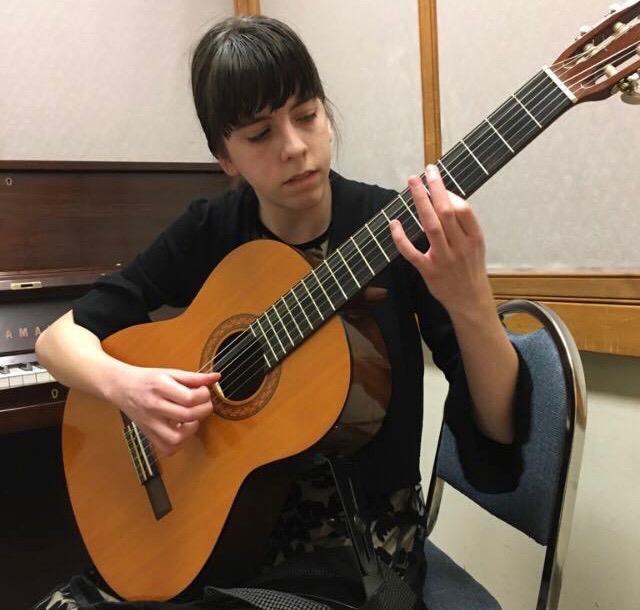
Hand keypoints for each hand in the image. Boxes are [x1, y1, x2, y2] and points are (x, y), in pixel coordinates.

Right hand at [110, 366, 219, 455]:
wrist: (121, 387)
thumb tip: (216, 377)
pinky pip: (168, 448)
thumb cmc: (148, 380)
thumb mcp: (170, 373)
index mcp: (160, 387)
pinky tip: (181, 429)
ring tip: (192, 418)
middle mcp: (154, 406)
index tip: (204, 392)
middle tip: (203, 404)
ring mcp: (150, 423)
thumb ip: (194, 377)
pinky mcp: (148, 434)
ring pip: (176, 438)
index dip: (204, 395)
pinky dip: (180, 442)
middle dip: (204, 410)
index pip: (189, 398)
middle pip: (187, 416)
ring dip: (191, 429)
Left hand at [390, 164, 492, 315]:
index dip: (450, 193)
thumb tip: (447, 198)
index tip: (437, 180)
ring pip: (431, 226)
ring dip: (420, 202)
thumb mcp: (475, 245)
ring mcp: (444, 259)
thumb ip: (464, 225)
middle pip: (446, 212)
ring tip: (412, 183)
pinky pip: (412, 253)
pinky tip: (394, 223)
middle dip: (435, 188)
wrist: (470, 301)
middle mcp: (460, 247)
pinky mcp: (429, 271)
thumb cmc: (470, 269)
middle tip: (426, 171)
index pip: (463, 209)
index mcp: (474, 238)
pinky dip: (401, 238)